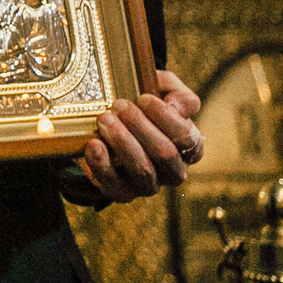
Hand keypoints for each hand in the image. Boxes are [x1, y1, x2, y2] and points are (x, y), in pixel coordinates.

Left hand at [82, 68, 203, 200]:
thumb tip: (176, 107)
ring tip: (105, 119)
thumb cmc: (143, 105)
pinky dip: (103, 165)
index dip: (166, 118)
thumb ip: (178, 94)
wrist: (110, 122)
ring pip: (143, 172)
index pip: (188, 139)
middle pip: (166, 154)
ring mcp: (148, 184)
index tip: (144, 98)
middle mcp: (173, 170)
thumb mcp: (163, 90)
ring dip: (123, 143)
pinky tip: (94, 144)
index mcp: (189, 148)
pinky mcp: (122, 192)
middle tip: (120, 105)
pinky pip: (115, 186)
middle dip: (141, 127)